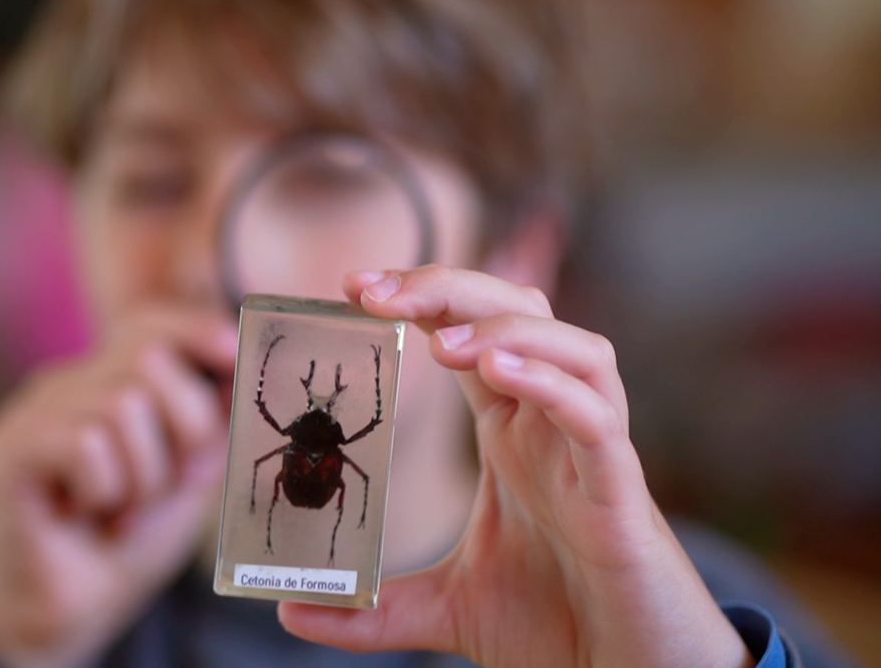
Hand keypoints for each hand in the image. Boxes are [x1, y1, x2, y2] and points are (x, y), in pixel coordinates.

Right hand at [0, 306, 236, 667]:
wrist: (71, 613)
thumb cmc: (130, 539)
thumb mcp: (186, 471)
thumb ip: (209, 421)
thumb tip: (240, 366)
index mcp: (105, 381)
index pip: (149, 323)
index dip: (195, 330)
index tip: (232, 354)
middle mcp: (65, 384)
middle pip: (148, 356)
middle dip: (186, 426)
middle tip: (170, 482)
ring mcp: (33, 412)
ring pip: (123, 405)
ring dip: (145, 474)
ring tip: (123, 508)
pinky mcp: (11, 448)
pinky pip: (87, 442)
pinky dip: (106, 489)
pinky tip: (90, 513)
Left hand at [278, 266, 753, 667]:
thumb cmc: (557, 625)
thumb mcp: (447, 609)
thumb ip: (375, 609)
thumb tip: (291, 612)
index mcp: (511, 433)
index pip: (468, 333)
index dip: (420, 297)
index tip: (353, 288)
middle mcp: (553, 426)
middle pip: (519, 312)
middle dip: (449, 288)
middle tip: (376, 290)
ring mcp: (591, 455)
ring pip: (576, 349)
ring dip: (507, 329)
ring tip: (441, 343)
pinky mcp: (622, 497)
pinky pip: (598, 420)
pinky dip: (554, 386)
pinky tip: (500, 373)